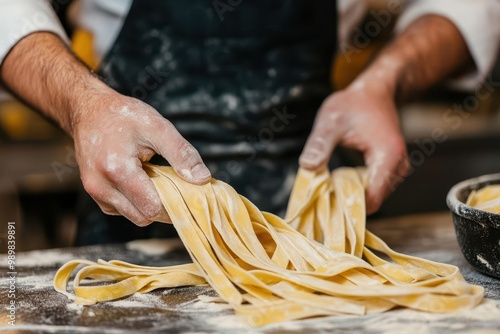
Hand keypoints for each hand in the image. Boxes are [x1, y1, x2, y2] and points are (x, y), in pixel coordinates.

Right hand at [72, 91, 210, 225]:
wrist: (89, 110)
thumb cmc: (123, 115)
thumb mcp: (158, 127)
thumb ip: (182, 154)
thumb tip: (203, 179)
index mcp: (117, 170)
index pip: (152, 207)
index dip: (175, 205)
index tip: (190, 193)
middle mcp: (101, 187)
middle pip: (144, 216)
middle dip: (164, 206)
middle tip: (176, 184)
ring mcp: (95, 193)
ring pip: (134, 216)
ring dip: (150, 204)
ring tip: (156, 178)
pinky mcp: (95, 195)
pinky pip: (123, 210)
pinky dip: (137, 201)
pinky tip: (142, 180)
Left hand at [299, 81, 408, 213]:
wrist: (375, 92)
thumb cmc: (353, 103)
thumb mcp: (330, 121)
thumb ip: (319, 144)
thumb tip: (306, 167)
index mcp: (387, 156)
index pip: (372, 199)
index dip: (347, 204)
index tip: (325, 199)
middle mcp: (399, 166)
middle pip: (374, 201)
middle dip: (348, 201)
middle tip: (324, 193)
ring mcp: (398, 169)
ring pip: (375, 197)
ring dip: (352, 195)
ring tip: (331, 184)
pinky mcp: (392, 170)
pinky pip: (375, 188)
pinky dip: (357, 188)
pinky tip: (340, 180)